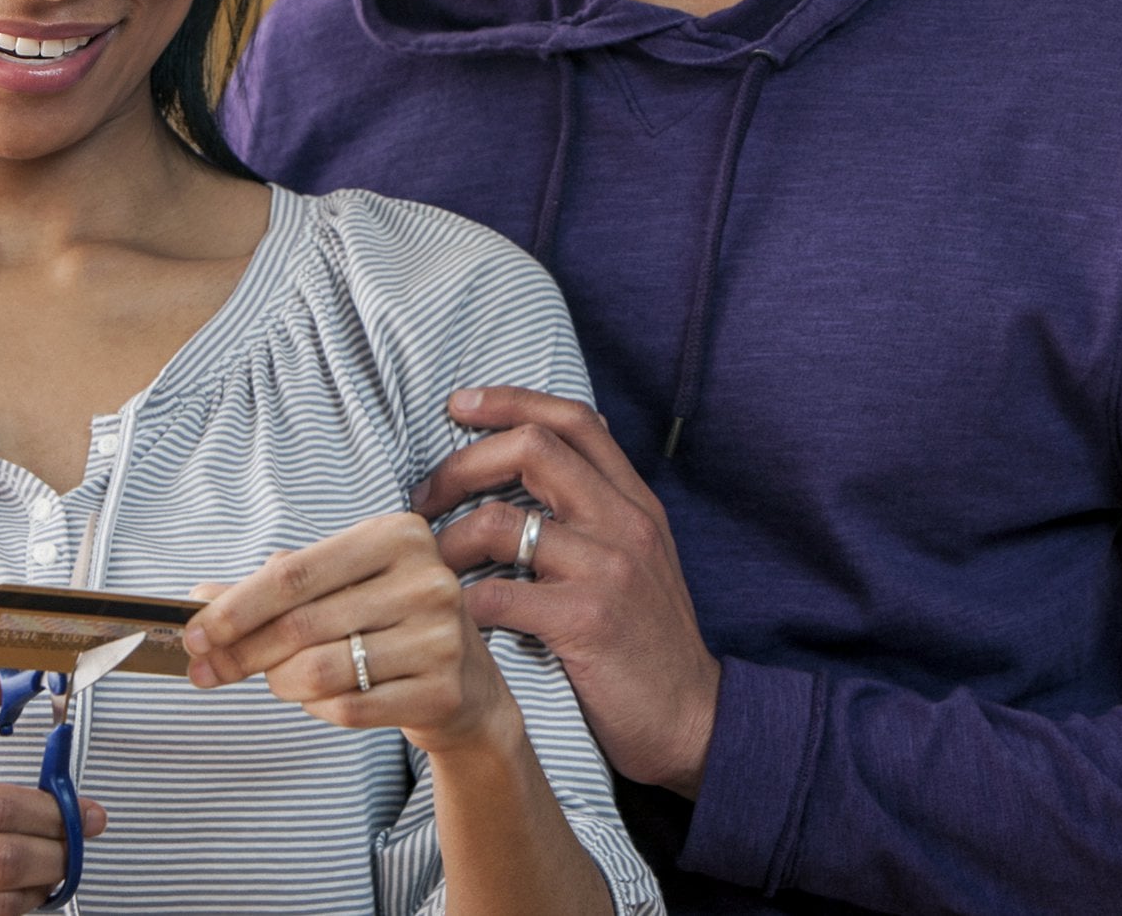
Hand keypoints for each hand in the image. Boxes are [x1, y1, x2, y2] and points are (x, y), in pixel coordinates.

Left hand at [181, 512, 517, 757]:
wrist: (466, 687)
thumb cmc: (391, 623)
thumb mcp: (343, 587)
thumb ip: (274, 588)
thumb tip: (200, 595)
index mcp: (397, 536)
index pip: (294, 575)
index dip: (234, 607)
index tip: (193, 631)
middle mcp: (426, 580)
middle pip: (300, 625)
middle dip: (242, 652)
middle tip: (207, 668)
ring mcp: (439, 636)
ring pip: (319, 671)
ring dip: (280, 682)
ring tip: (278, 680)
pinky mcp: (440, 690)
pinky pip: (347, 708)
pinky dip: (316, 708)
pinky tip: (318, 698)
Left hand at [412, 386, 720, 796]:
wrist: (694, 720)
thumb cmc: (649, 642)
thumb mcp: (638, 559)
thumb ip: (595, 513)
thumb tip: (531, 464)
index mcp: (635, 503)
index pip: (573, 420)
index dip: (510, 400)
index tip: (458, 405)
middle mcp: (625, 524)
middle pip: (533, 448)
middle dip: (463, 463)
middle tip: (426, 496)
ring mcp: (608, 570)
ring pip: (503, 521)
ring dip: (449, 540)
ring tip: (429, 564)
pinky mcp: (586, 621)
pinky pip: (497, 595)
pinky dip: (461, 603)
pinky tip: (451, 616)